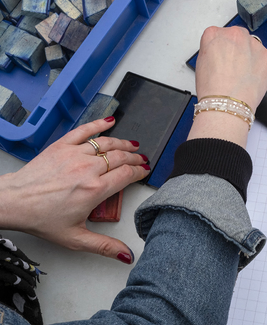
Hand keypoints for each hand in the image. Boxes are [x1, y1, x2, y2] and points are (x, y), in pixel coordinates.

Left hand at [0, 118, 149, 263]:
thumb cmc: (41, 218)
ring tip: (132, 145)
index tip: (144, 171)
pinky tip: (110, 122)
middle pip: (121, 157)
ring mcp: (75, 155)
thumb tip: (126, 254)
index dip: (140, 171)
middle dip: (135, 157)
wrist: (13, 202)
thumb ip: (104, 245)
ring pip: (108, 143)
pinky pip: (85, 131)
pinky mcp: (62, 146)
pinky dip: (99, 124)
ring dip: (124, 143)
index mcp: (95, 190)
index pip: (128, 174)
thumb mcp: (75, 238)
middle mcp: (88, 169)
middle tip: (141, 159)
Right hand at [189, 26, 266, 147]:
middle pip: (236, 36)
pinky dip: (259, 65)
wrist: (229, 103)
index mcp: (214, 34)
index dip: (219, 49)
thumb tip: (219, 51)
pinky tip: (250, 76)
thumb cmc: (213, 88)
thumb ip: (211, 50)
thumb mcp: (201, 63)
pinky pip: (263, 56)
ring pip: (251, 46)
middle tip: (232, 67)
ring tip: (241, 74)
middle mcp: (234, 34)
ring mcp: (252, 44)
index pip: (217, 34)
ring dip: (248, 55)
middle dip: (235, 49)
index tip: (220, 57)